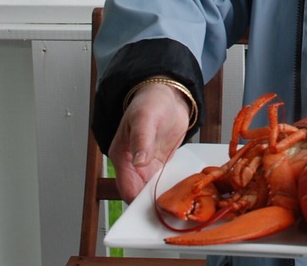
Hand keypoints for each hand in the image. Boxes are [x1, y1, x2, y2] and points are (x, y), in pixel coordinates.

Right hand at [108, 81, 191, 201]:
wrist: (167, 95)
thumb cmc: (151, 102)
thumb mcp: (145, 118)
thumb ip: (141, 139)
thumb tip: (138, 161)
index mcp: (122, 156)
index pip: (127, 186)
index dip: (138, 200)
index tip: (154, 208)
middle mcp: (132, 165)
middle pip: (139, 194)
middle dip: (152, 204)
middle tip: (171, 212)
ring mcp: (147, 166)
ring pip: (152, 191)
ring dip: (163, 198)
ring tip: (180, 205)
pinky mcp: (160, 164)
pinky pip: (164, 182)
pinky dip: (172, 188)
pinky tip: (184, 192)